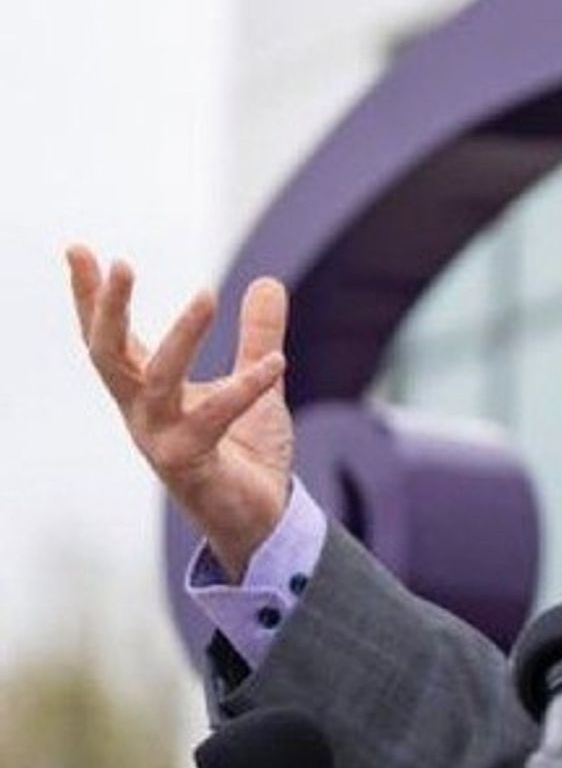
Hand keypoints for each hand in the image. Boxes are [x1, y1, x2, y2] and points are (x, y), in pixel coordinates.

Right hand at [68, 246, 294, 578]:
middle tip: (120, 263)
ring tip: (206, 293)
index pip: (110, 337)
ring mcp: (161, 441)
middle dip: (107, 310)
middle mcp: (144, 414)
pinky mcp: (191, 465)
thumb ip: (257, 335)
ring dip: (180, 337)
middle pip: (109, 356)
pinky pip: (213, 420)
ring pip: (155, 383)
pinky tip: (277, 364)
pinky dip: (244, 388)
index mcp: (148, 392)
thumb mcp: (254, 380)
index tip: (77, 248)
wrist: (260, 519)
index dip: (90, 296)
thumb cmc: (243, 452)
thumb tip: (267, 281)